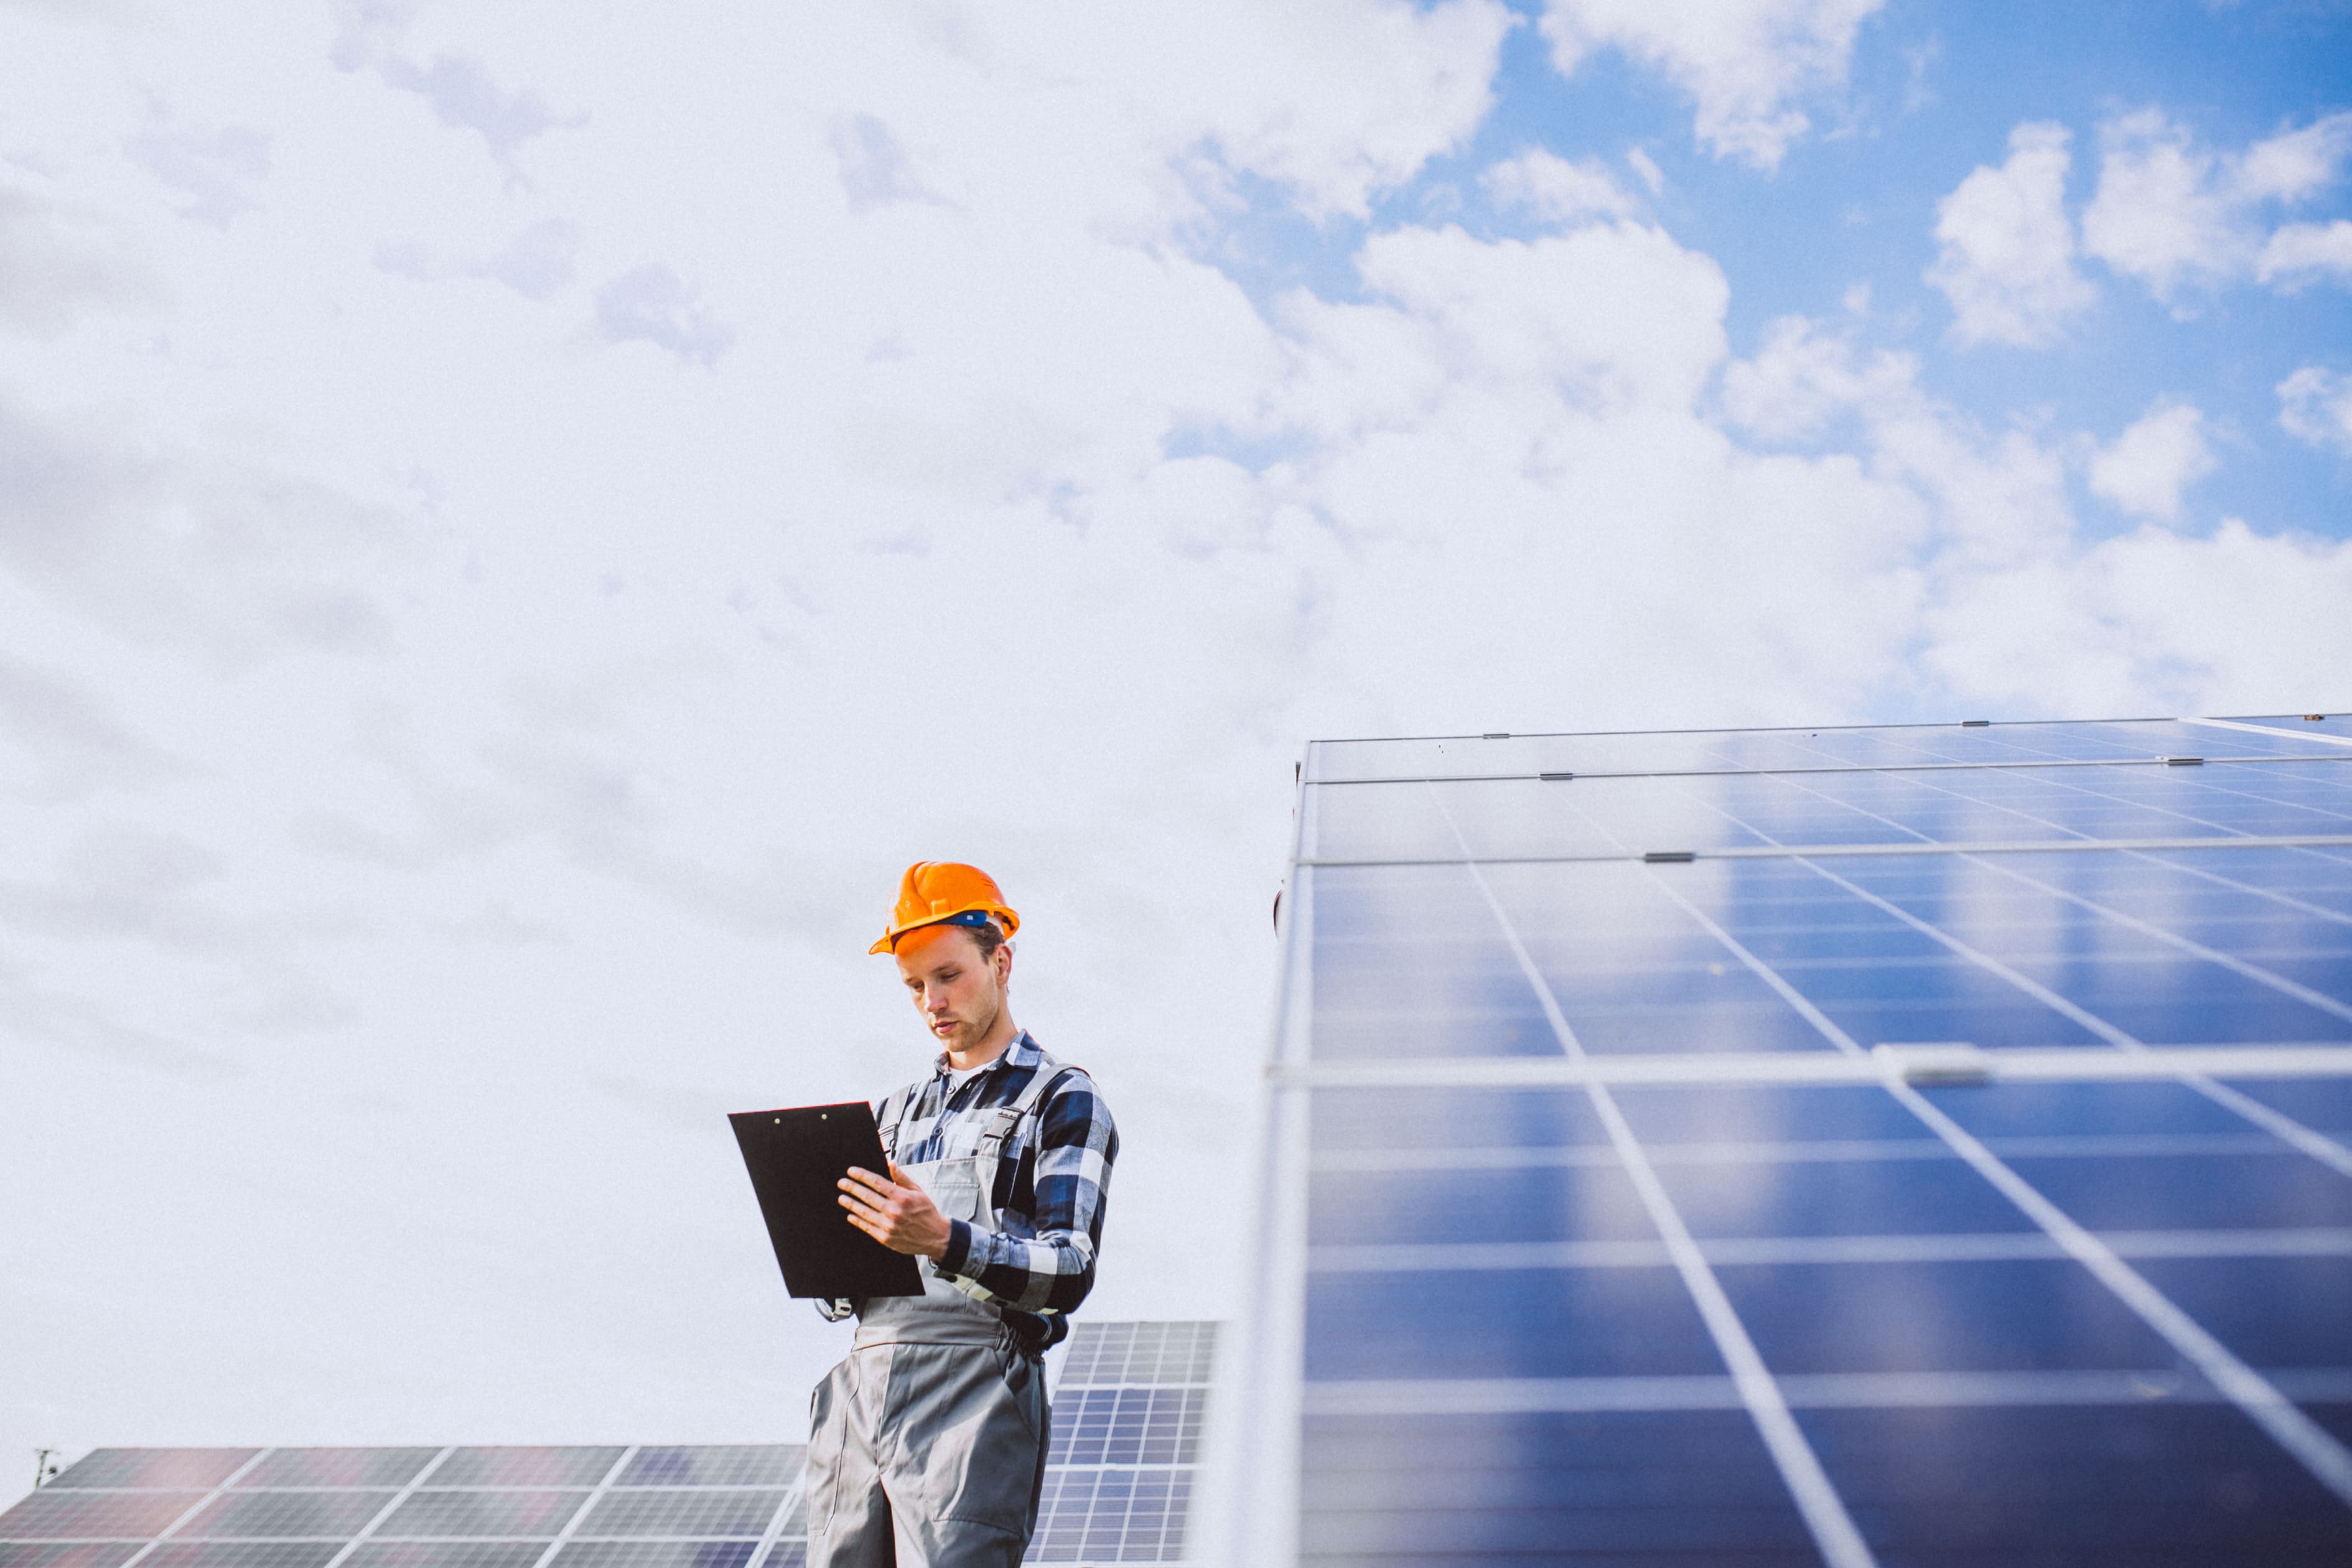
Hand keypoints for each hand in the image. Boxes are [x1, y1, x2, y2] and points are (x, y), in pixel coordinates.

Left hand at [838, 1163, 952, 1259]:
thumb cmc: (927, 1212)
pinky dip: (857, 1221)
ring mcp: (888, 1226)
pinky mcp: (885, 1238)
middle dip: (852, 1188)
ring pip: (864, 1212)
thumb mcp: (918, 1191)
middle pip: (867, 1196)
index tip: (851, 1171)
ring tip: (842, 1198)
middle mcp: (894, 1211)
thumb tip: (891, 1164)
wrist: (936, 1237)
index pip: (876, 1183)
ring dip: (851, 1204)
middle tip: (842, 1183)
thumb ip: (902, 1178)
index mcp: (902, 1197)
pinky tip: (850, 1215)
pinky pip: (867, 1227)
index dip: (862, 1176)